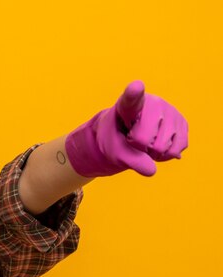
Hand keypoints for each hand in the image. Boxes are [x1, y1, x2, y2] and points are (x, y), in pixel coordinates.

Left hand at [64, 80, 187, 176]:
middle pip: (146, 139)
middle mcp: (153, 102)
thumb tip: (152, 170)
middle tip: (133, 141)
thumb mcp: (113, 151)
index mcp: (128, 105)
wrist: (125, 135)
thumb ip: (129, 161)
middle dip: (139, 148)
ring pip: (164, 146)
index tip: (136, 86)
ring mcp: (170, 110)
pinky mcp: (182, 122)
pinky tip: (157, 145)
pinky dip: (167, 154)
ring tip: (146, 143)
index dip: (134, 93)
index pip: (131, 98)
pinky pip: (178, 147)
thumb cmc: (115, 138)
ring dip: (153, 153)